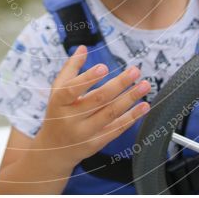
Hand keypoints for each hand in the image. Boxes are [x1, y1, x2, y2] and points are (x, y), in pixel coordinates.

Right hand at [34, 45, 150, 168]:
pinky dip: (132, 117)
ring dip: (130, 98)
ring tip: (145, 85)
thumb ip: (70, 68)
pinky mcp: (96, 143)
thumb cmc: (58, 112)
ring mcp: (84, 132)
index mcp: (59, 102)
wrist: (54, 150)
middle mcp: (71, 118)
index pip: (72, 89)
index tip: (104, 67)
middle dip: (119, 84)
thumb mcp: (57, 90)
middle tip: (135, 70)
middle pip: (98, 99)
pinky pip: (117, 128)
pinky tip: (144, 106)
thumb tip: (83, 47)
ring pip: (111, 113)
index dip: (87, 78)